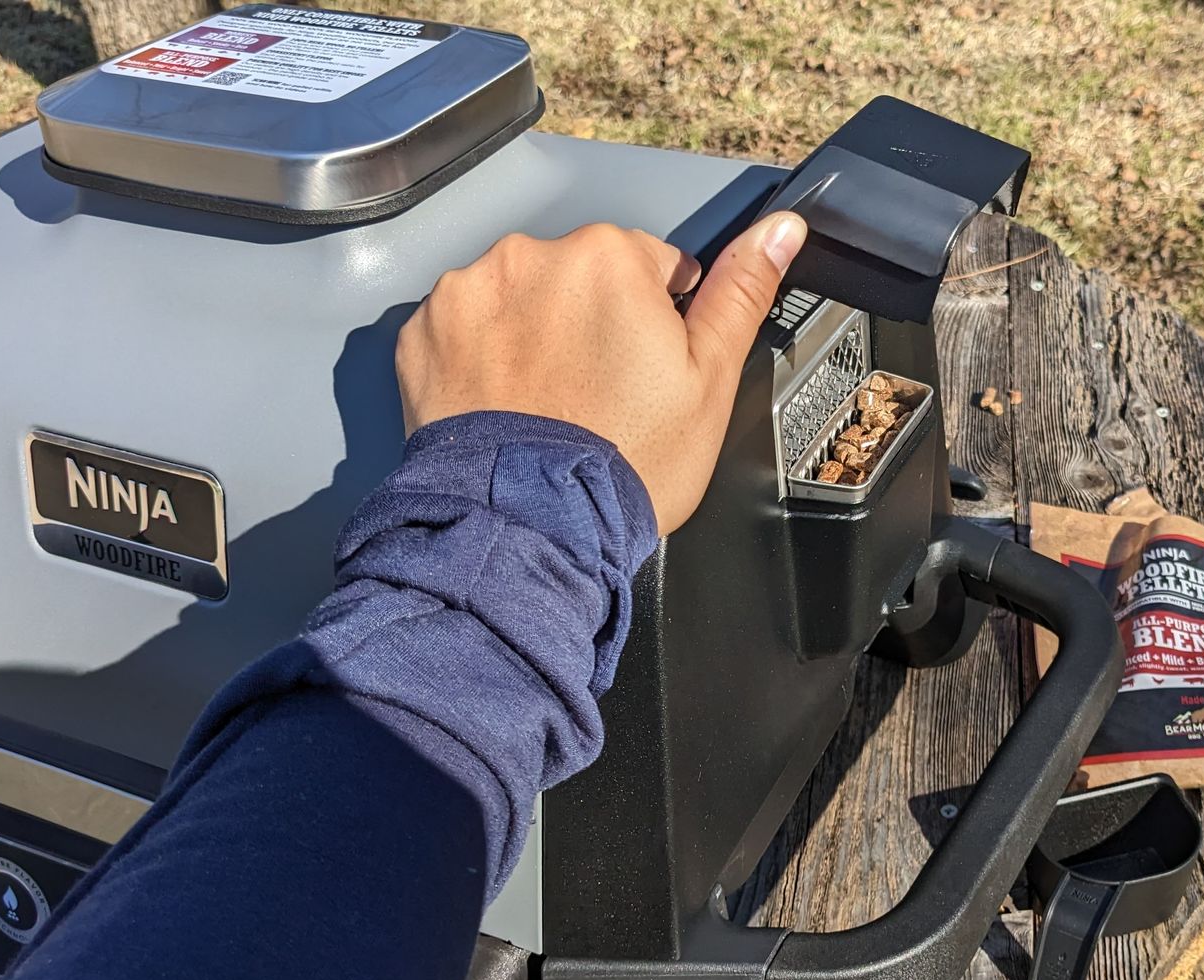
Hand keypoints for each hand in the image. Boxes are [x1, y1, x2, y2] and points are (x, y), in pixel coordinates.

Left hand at [395, 213, 807, 534]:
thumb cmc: (625, 461)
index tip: (645, 369)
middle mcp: (531, 256)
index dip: (658, 320)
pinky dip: (481, 356)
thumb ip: (742, 292)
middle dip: (590, 321)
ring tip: (548, 404)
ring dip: (533, 333)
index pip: (652, 265)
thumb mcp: (709, 380)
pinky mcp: (422, 331)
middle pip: (579, 276)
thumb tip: (780, 229)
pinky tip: (505, 402)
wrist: (528, 527)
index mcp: (610, 256)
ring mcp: (469, 292)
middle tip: (598, 394)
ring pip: (520, 297)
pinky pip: (463, 327)